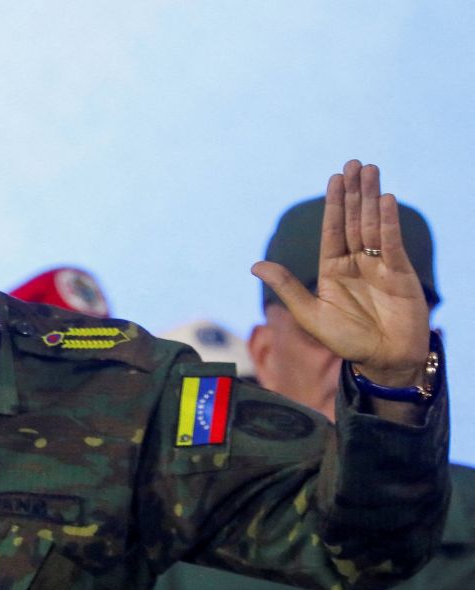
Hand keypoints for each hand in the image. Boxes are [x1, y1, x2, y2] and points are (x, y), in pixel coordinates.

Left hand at [252, 160, 429, 387]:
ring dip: (372, 198)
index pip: (332, 229)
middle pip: (355, 220)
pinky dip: (389, 222)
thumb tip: (254, 265)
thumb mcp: (309, 314)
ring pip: (374, 225)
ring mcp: (380, 265)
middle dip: (354, 192)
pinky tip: (386, 200)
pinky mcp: (400, 273)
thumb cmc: (345, 340)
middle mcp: (357, 262)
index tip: (334, 178)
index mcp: (332, 268)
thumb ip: (286, 287)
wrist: (382, 360)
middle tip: (354, 163)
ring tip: (370, 170)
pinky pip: (393, 242)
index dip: (334, 204)